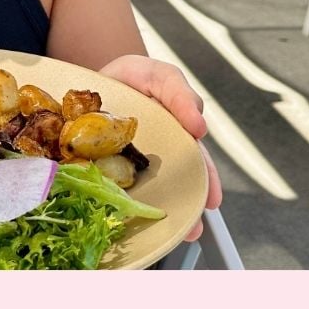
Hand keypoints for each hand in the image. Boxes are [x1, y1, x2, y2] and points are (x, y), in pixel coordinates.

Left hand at [97, 54, 222, 240]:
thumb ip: (181, 96)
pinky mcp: (99, 166)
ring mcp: (126, 164)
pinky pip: (108, 187)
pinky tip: (116, 216)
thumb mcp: (162, 78)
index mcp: (175, 139)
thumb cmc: (136, 77)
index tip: (212, 202)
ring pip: (143, 194)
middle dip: (185, 209)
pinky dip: (114, 203)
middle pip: (173, 187)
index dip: (208, 184)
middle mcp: (155, 157)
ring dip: (151, 213)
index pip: (197, 165)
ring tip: (161, 233)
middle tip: (191, 229)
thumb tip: (199, 127)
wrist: (96, 75)